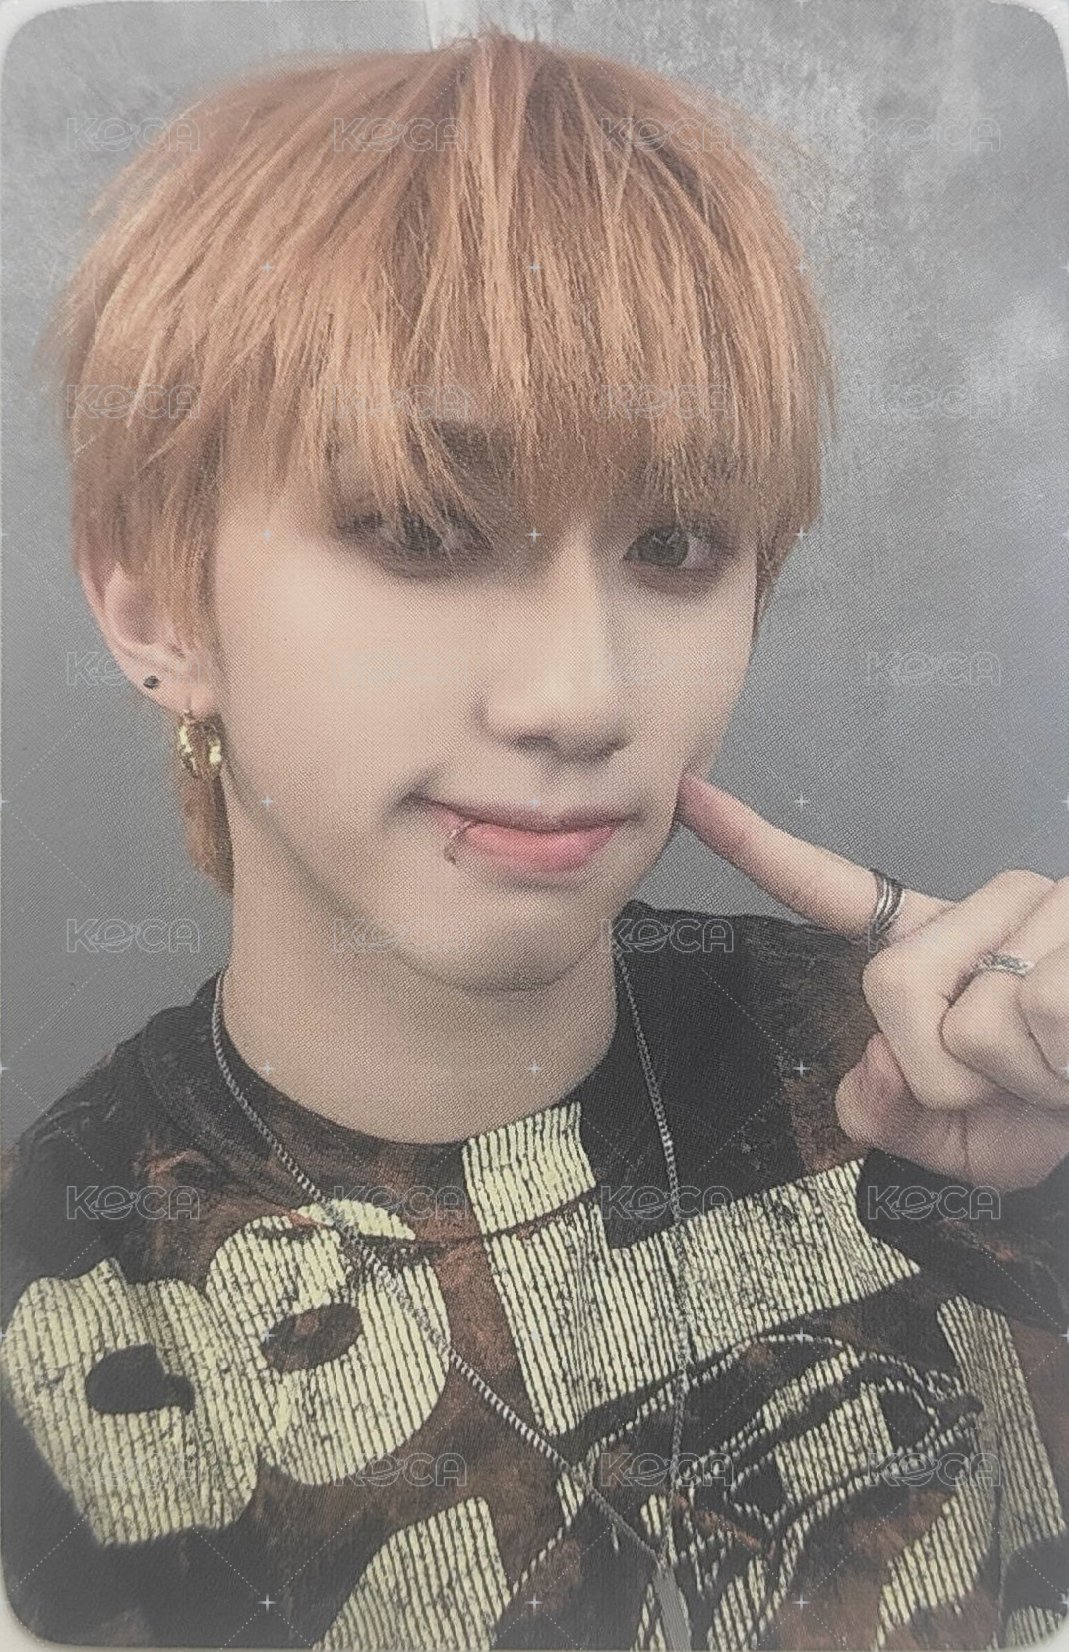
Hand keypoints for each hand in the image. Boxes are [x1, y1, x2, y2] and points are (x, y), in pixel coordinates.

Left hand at [674, 771, 1068, 1192]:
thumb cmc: (1051, 1113)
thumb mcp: (957, 1137)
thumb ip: (888, 1114)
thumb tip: (877, 1064)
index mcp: (938, 946)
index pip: (833, 891)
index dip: (754, 846)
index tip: (688, 794)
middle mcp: (986, 904)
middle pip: (888, 986)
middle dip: (942, 1070)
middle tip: (1013, 1079)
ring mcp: (1042, 903)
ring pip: (967, 1016)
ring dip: (1017, 1078)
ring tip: (1062, 1066)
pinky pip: (1034, 1018)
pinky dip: (1061, 1071)